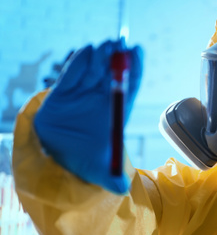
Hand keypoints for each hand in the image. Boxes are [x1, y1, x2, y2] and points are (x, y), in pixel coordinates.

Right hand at [33, 40, 142, 193]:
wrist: (60, 157)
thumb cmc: (86, 160)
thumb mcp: (101, 172)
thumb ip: (111, 179)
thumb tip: (121, 189)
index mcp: (117, 111)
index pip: (131, 86)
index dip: (135, 69)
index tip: (138, 51)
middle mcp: (103, 98)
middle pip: (114, 72)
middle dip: (118, 58)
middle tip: (119, 45)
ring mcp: (83, 93)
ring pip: (95, 69)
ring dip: (101, 56)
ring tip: (105, 47)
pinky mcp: (64, 91)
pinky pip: (72, 73)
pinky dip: (79, 62)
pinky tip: (86, 51)